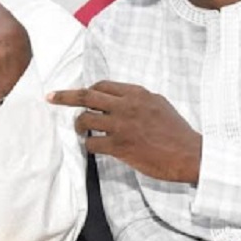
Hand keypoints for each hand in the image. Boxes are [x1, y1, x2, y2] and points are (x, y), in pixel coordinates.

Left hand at [48, 81, 201, 182]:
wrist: (189, 153)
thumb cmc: (176, 131)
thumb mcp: (159, 104)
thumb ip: (138, 100)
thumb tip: (121, 100)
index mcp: (136, 93)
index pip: (102, 86)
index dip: (87, 90)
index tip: (77, 93)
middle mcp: (126, 105)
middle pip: (87, 96)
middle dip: (65, 96)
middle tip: (51, 97)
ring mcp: (121, 126)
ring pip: (85, 119)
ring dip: (79, 126)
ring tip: (80, 130)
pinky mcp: (120, 146)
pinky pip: (92, 142)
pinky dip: (89, 144)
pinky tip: (94, 146)